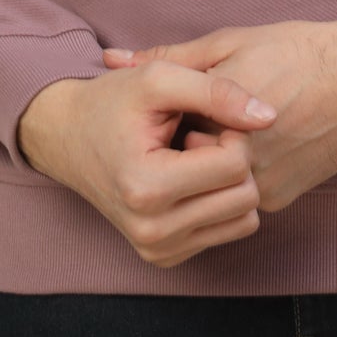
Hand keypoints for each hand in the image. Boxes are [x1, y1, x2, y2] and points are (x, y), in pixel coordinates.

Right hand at [16, 62, 278, 269]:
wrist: (67, 137)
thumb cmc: (113, 103)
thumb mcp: (159, 78)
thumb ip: (217, 91)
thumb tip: (269, 116)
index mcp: (147, 188)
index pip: (235, 164)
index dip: (229, 131)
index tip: (200, 118)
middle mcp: (152, 232)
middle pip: (244, 196)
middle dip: (233, 158)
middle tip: (197, 136)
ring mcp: (158, 251)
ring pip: (244, 218)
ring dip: (229, 183)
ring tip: (192, 157)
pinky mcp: (165, 258)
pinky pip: (228, 231)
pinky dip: (218, 201)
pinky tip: (188, 178)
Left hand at [101, 12, 336, 213]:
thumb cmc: (296, 51)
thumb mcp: (226, 44)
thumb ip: (166, 60)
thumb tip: (111, 62)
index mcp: (222, 134)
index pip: (167, 136)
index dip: (174, 109)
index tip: (185, 92)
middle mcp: (245, 174)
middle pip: (190, 163)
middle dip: (192, 135)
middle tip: (208, 105)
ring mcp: (267, 191)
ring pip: (218, 178)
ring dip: (217, 151)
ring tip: (234, 116)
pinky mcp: (286, 198)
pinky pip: (247, 187)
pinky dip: (245, 163)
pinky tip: (264, 132)